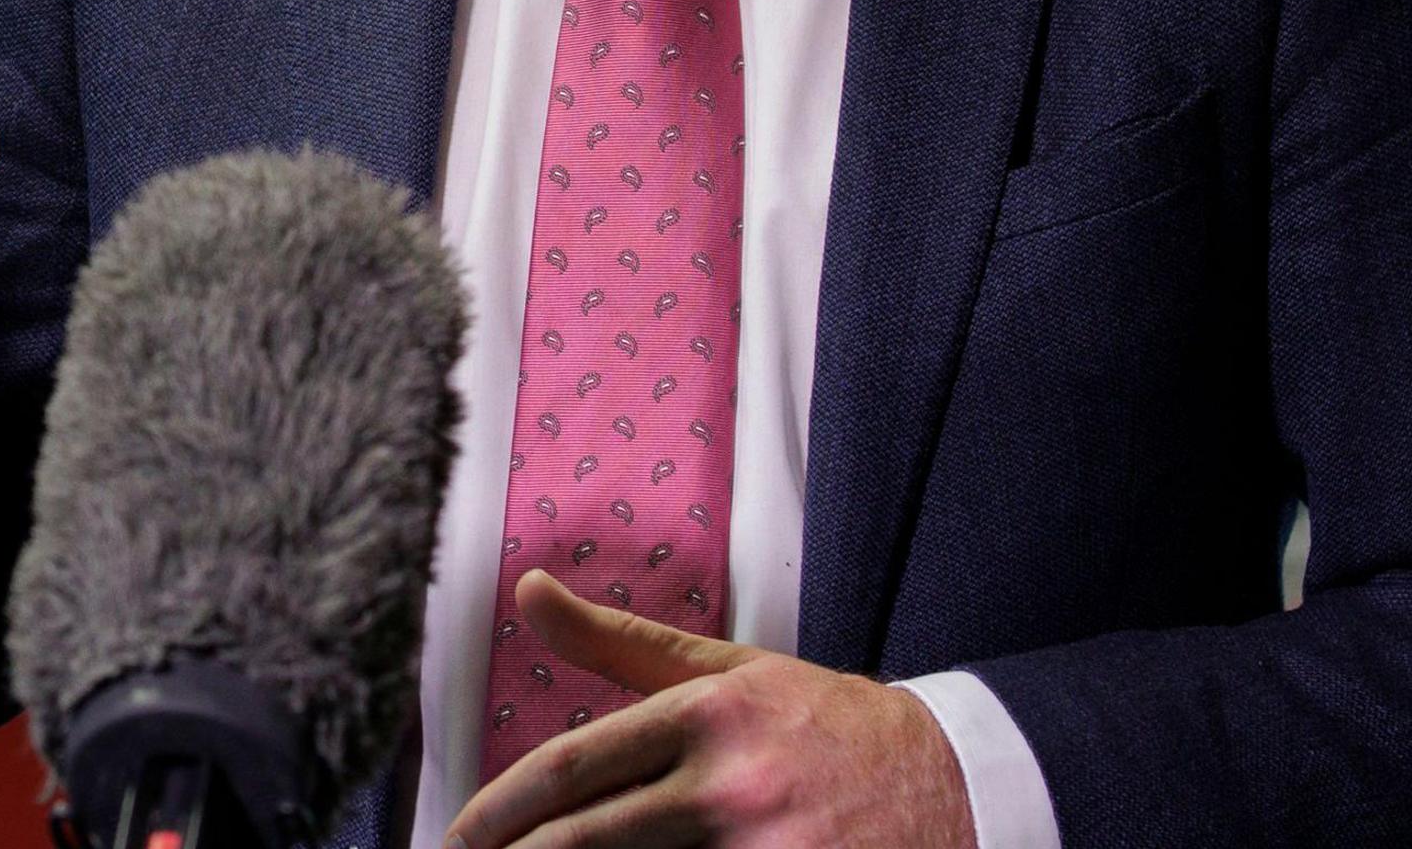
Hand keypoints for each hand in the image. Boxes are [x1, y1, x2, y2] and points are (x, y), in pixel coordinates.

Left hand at [445, 569, 972, 848]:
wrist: (952, 782)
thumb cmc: (824, 726)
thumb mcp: (727, 668)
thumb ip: (620, 642)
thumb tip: (529, 589)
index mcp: (706, 715)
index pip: (572, 767)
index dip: (498, 810)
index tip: (459, 838)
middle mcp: (730, 785)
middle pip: (587, 841)